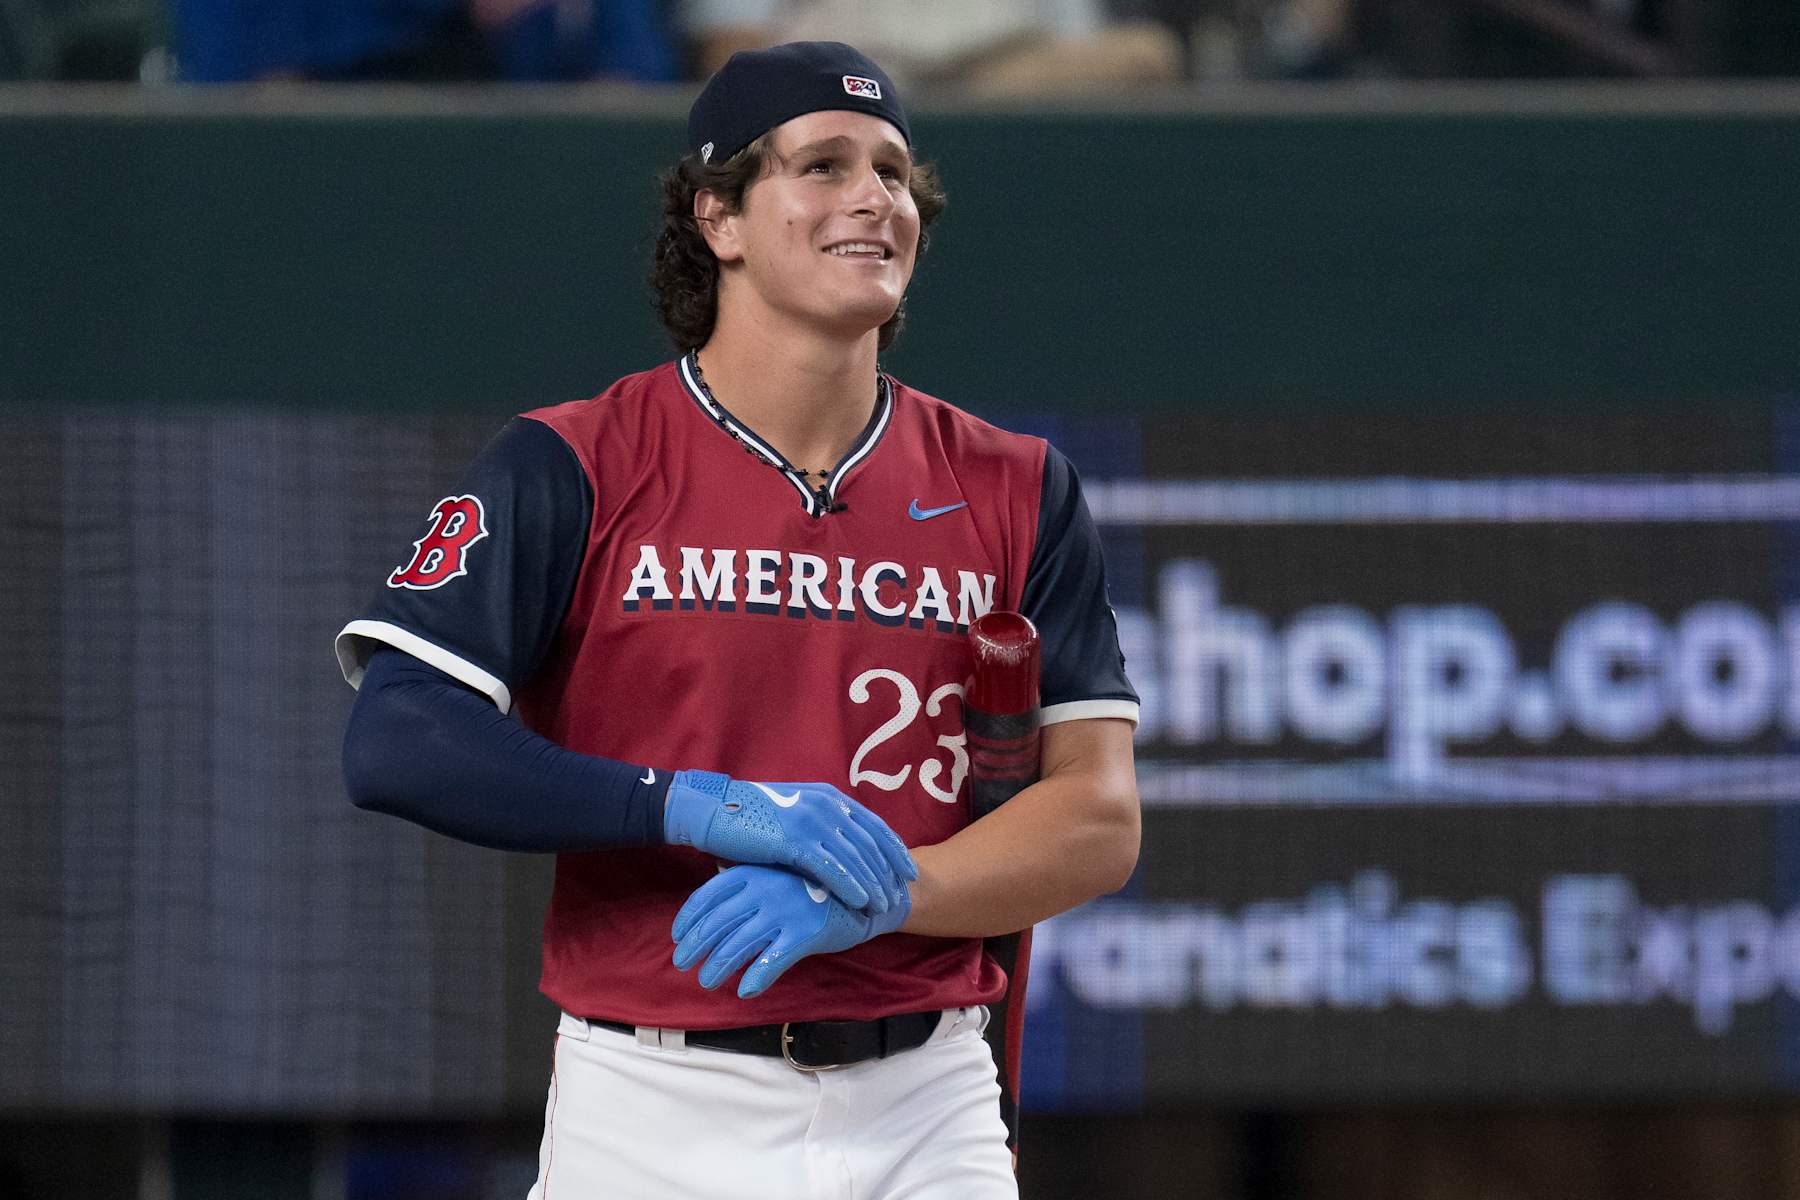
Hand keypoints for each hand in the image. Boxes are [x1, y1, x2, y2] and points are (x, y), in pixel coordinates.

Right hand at [664, 770, 915, 912]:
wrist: (713, 811)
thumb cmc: (750, 818)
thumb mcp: (793, 815)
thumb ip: (818, 829)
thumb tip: (839, 854)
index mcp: (829, 797)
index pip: (873, 825)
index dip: (894, 850)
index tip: (909, 872)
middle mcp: (826, 805)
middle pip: (869, 843)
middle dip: (888, 873)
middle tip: (901, 897)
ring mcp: (811, 820)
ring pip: (854, 857)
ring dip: (873, 884)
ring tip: (886, 906)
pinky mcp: (794, 839)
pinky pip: (831, 867)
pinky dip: (850, 885)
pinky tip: (862, 901)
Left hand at [671, 865, 909, 997]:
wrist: (864, 894)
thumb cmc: (814, 886)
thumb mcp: (778, 874)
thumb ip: (748, 879)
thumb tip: (711, 883)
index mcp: (755, 871)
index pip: (709, 894)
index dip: (689, 918)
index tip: (677, 936)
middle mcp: (765, 889)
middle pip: (717, 921)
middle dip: (695, 946)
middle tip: (682, 964)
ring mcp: (785, 911)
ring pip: (739, 944)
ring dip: (718, 966)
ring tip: (707, 981)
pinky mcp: (805, 932)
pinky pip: (772, 960)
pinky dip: (756, 977)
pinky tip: (745, 990)